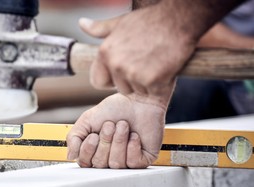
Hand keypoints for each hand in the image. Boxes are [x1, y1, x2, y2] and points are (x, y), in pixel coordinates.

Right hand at [66, 93, 166, 168]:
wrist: (138, 100)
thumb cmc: (115, 109)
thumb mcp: (87, 120)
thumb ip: (74, 137)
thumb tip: (70, 156)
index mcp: (95, 151)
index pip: (85, 162)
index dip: (88, 149)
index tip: (93, 134)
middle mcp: (109, 158)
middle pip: (100, 163)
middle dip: (105, 141)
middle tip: (111, 125)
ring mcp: (126, 160)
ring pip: (116, 163)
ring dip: (119, 141)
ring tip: (124, 126)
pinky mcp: (142, 159)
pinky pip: (132, 162)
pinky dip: (132, 146)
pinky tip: (134, 135)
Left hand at [78, 4, 196, 106]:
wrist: (179, 20)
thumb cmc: (150, 21)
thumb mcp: (121, 23)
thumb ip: (100, 29)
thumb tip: (82, 23)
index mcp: (105, 53)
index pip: (97, 82)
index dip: (110, 80)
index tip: (121, 74)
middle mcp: (117, 65)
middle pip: (120, 88)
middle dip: (132, 81)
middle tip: (145, 63)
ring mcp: (134, 74)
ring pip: (137, 92)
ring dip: (146, 84)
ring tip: (154, 63)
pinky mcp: (152, 80)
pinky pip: (153, 92)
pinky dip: (160, 85)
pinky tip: (164, 68)